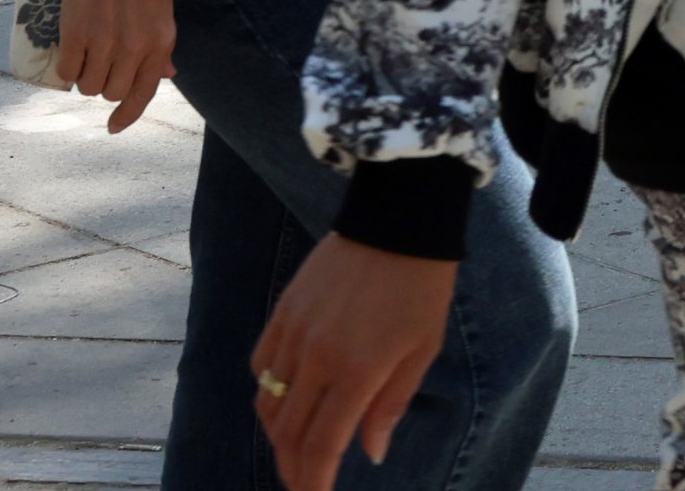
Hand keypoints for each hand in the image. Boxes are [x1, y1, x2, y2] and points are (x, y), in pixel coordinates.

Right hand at [55, 0, 177, 133]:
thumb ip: (162, 45)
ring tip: (88, 51)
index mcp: (161, 41)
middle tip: (102, 61)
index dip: (128, 115)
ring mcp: (105, 41)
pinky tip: (71, 50)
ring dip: (85, 76)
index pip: (145, 92)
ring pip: (88, 86)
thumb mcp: (162, 10)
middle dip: (106, 83)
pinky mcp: (75, 33)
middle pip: (112, 91)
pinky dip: (67, 67)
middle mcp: (135, 46)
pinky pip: (67, 71)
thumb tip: (167, 75)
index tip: (114, 127)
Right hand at [252, 233, 456, 490]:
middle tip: (302, 485)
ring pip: (269, 403)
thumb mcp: (422, 349)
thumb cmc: (422, 286)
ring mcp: (294, 334)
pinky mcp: (282, 312)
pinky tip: (282, 401)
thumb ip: (391, 405)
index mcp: (356, 371)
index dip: (314, 482)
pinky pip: (261, 366)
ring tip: (293, 451)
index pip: (322, 445)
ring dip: (278, 435)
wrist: (397, 220)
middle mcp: (316, 358)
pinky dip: (267, 391)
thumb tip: (371, 454)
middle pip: (289, 432)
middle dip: (293, 468)